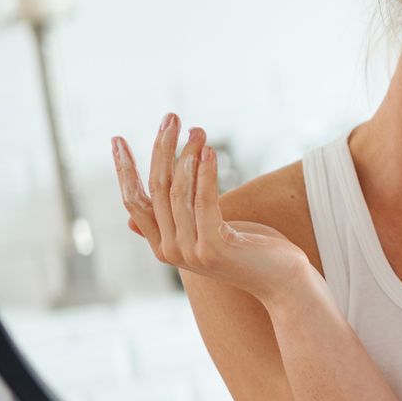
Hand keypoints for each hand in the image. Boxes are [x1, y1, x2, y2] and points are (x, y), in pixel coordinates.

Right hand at [112, 113, 310, 303]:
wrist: (284, 282)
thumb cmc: (251, 252)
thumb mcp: (207, 235)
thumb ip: (174, 224)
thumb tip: (130, 220)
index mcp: (163, 246)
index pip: (133, 202)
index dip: (124, 169)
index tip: (117, 139)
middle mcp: (170, 251)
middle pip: (156, 189)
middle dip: (160, 149)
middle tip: (171, 117)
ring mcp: (190, 251)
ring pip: (178, 191)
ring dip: (187, 154)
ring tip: (198, 130)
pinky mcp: (213, 247)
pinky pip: (203, 201)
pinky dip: (205, 173)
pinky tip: (209, 151)